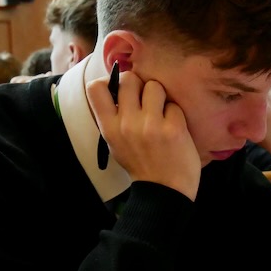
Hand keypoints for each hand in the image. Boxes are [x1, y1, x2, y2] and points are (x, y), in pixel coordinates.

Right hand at [87, 69, 200, 199]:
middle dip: (138, 84)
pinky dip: (175, 114)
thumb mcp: (116, 144)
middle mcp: (127, 124)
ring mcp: (150, 125)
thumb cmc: (140, 165)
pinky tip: (174, 128)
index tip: (119, 89)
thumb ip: (114, 119)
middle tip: (145, 98)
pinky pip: (174, 105)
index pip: (95, 88)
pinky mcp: (173, 128)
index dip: (108, 81)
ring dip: (160, 97)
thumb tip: (116, 89)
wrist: (164, 191)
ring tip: (161, 113)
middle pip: (128, 79)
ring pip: (154, 86)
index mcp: (109, 128)